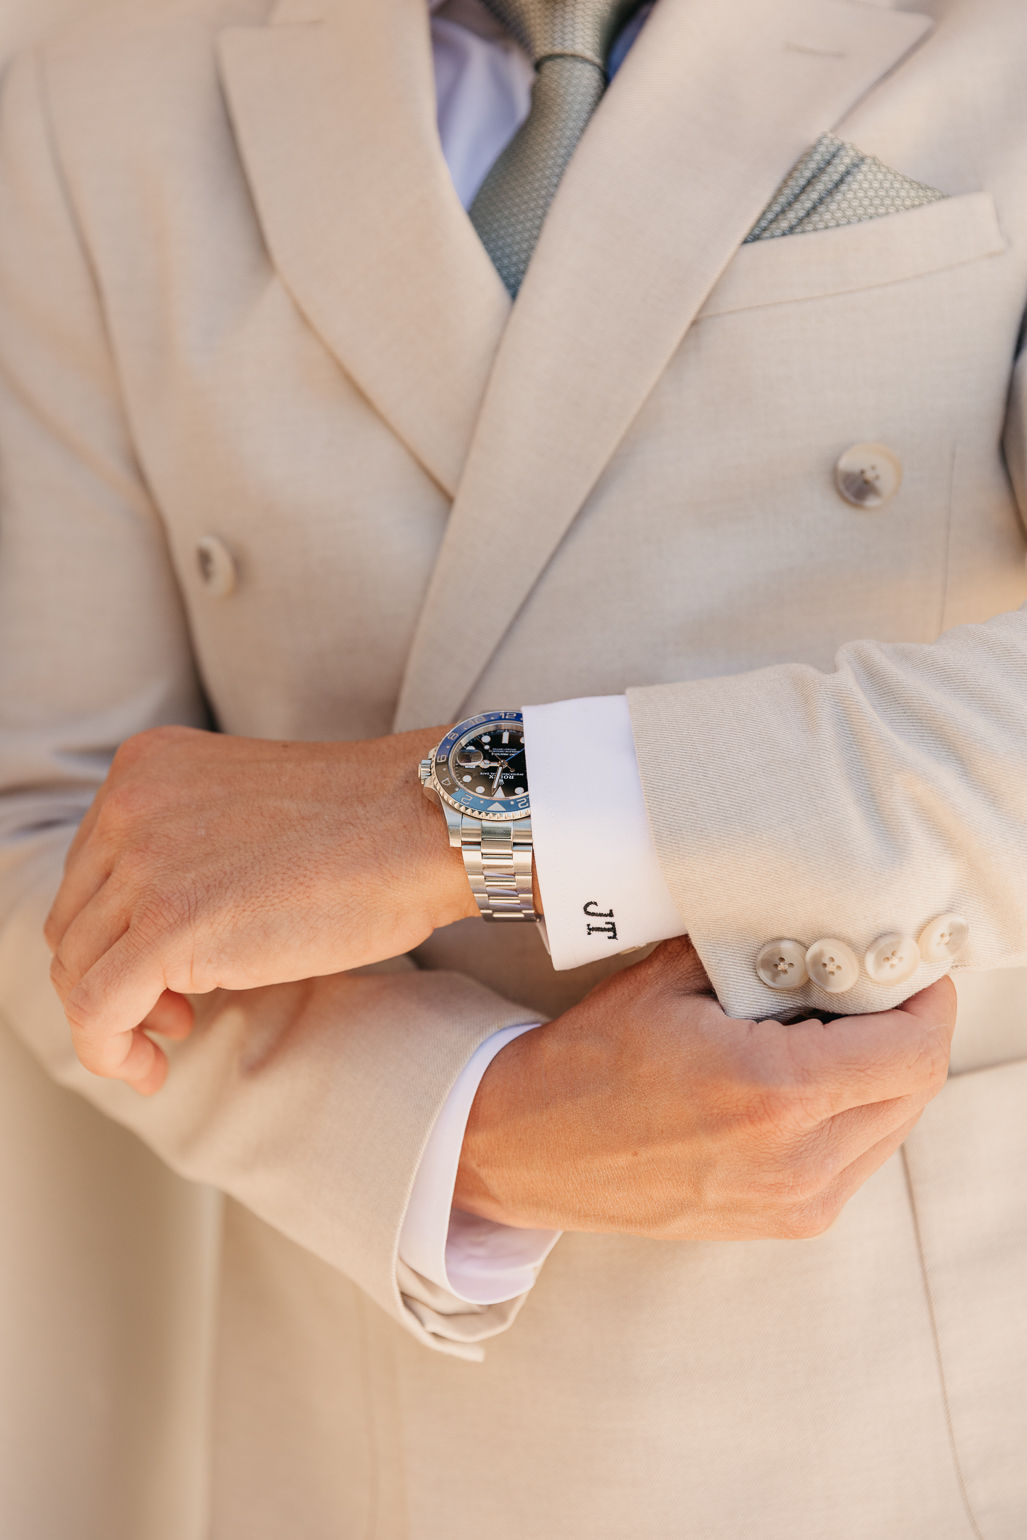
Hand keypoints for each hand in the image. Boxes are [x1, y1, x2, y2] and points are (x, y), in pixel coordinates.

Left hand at [44, 724, 478, 1093]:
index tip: (163, 972)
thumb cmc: (366, 828)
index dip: (115, 934)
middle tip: (174, 1009)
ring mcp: (143, 862)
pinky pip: (95, 1011)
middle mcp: (128, 804)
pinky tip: (149, 1069)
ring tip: (174, 1032)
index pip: (88, 872)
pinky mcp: (169, 925)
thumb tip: (153, 935)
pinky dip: (110, 1052)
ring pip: (76, 970)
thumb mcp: (247, 816)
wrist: (425, 826)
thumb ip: (189, 848)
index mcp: (145, 766)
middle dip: (111, 976)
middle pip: (74, 922)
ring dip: (114, 1018)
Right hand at [454, 936, 954, 1239]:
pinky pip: (858, 1157)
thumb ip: (759, 951)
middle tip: (874, 988)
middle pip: (916, 1089)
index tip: (910, 967)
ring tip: (834, 1030)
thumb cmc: (588, 1062)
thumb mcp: (670, 981)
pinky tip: (807, 1077)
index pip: (913, 1050)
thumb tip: (826, 924)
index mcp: (773, 1093)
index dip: (927, 999)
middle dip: (910, 1029)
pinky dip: (854, 1110)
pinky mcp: (784, 1222)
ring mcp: (794, 1203)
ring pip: (895, 1125)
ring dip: (884, 1072)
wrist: (529, 1151)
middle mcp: (796, 1162)